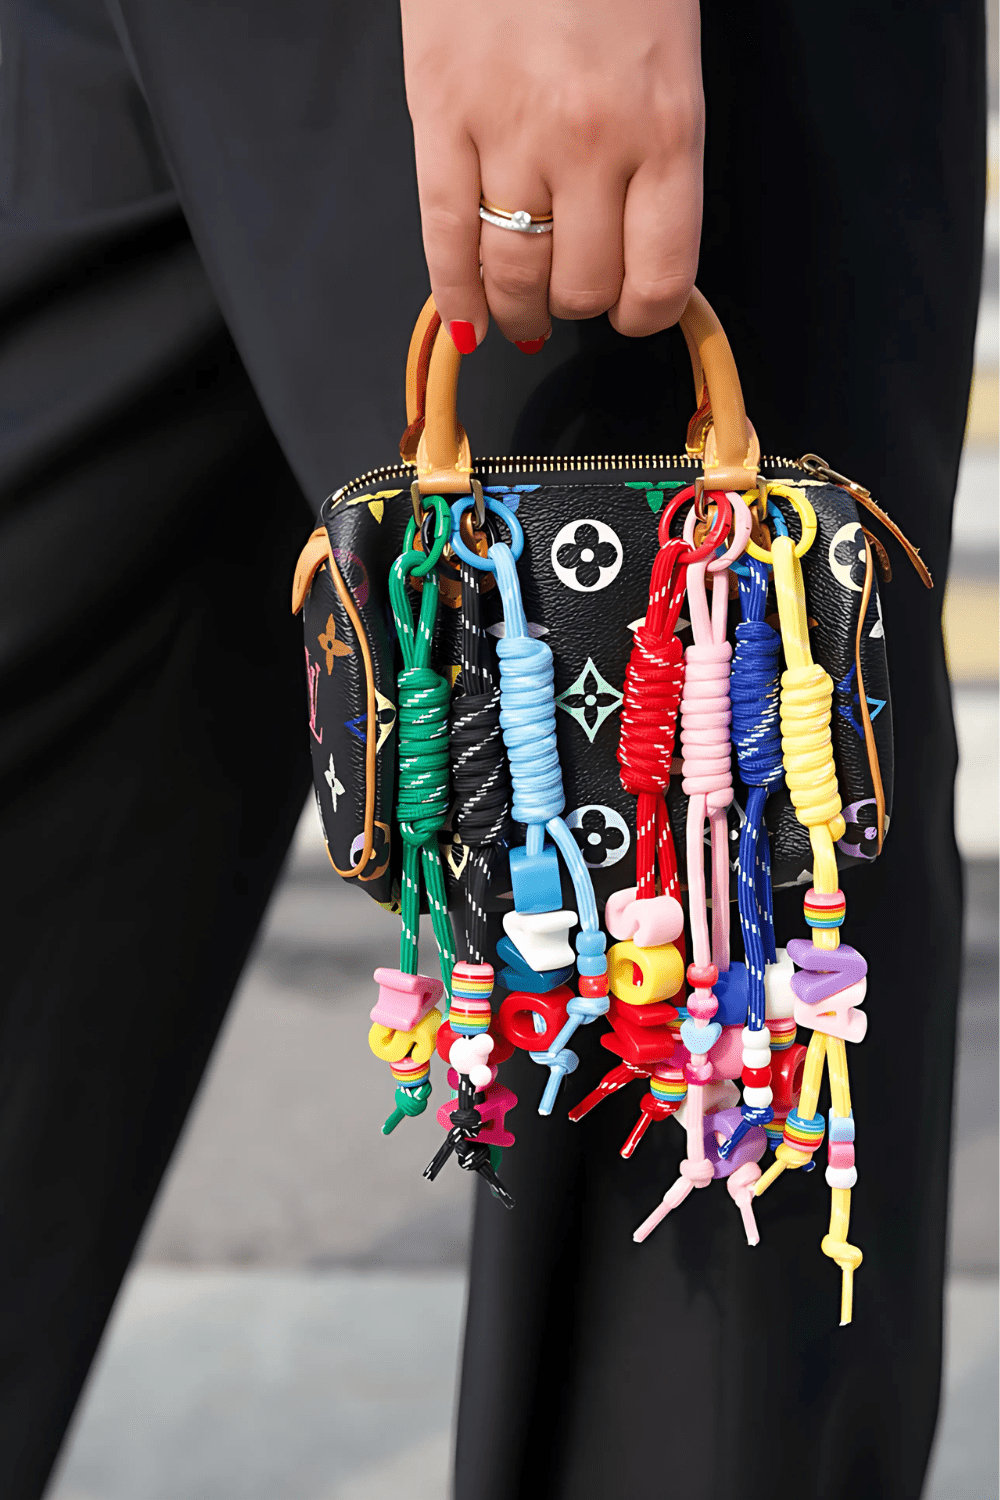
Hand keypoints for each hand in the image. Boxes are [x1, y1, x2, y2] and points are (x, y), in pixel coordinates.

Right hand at [400, 0, 703, 350]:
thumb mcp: (669, 57)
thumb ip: (655, 154)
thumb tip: (632, 252)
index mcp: (665, 125)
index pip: (659, 277)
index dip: (644, 313)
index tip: (632, 308)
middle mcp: (591, 141)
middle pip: (582, 285)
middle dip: (578, 301)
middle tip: (571, 288)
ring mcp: (509, 131)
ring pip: (513, 274)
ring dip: (520, 307)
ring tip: (521, 309)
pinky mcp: (439, 115)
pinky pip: (444, 237)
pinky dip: (456, 292)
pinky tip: (470, 316)